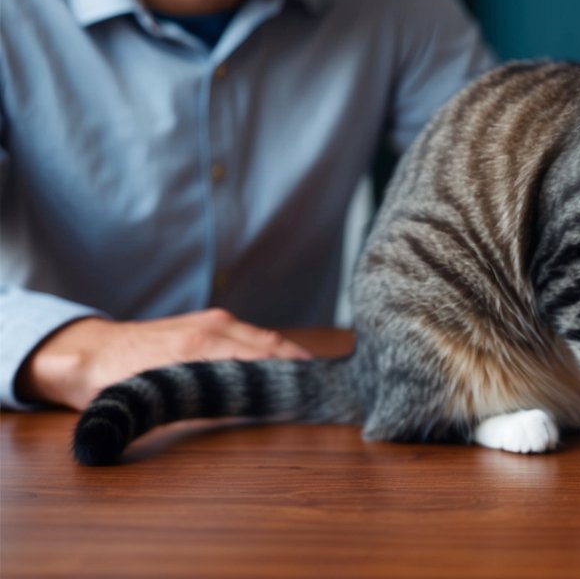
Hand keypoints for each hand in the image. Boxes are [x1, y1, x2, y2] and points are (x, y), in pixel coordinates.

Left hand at [16, 309, 312, 409]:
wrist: (86, 351)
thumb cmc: (111, 382)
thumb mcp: (149, 403)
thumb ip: (196, 410)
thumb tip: (240, 420)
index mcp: (198, 347)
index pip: (261, 358)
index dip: (291, 375)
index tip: (316, 392)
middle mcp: (212, 327)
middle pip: (271, 346)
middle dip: (302, 366)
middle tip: (330, 389)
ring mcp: (212, 321)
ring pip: (265, 339)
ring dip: (290, 358)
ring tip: (316, 380)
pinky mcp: (210, 322)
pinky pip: (251, 335)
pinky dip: (272, 350)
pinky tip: (285, 366)